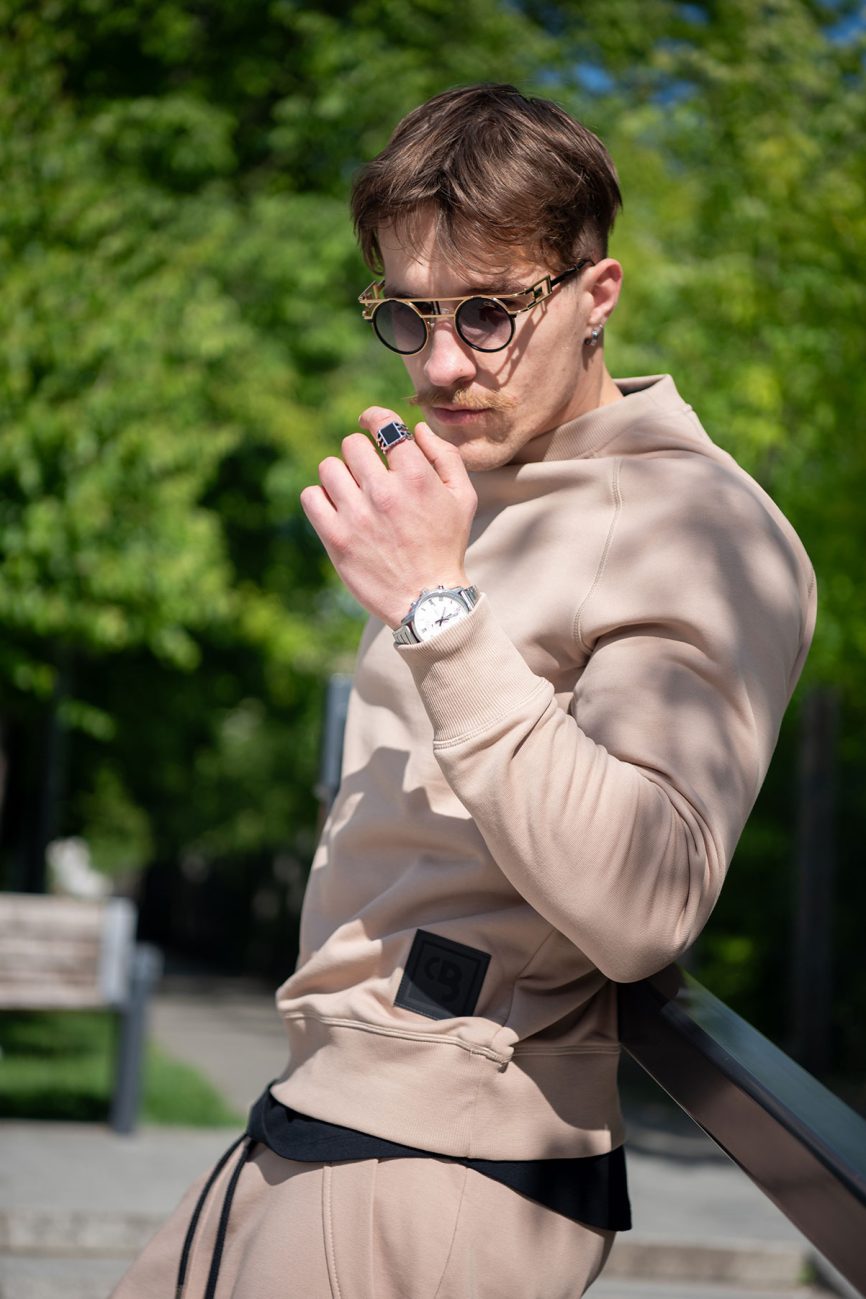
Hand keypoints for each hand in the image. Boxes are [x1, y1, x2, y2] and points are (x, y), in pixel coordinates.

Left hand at [299, 406, 477, 627]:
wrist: (427, 600)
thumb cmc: (446, 546)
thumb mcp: (462, 498)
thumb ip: (445, 457)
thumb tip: (416, 429)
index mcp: (415, 476)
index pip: (383, 424)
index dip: (374, 418)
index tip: (370, 423)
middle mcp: (384, 491)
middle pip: (352, 444)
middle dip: (360, 453)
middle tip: (367, 471)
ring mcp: (356, 515)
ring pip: (329, 467)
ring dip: (340, 475)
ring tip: (352, 493)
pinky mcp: (336, 537)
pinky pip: (311, 496)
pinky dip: (320, 498)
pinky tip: (336, 509)